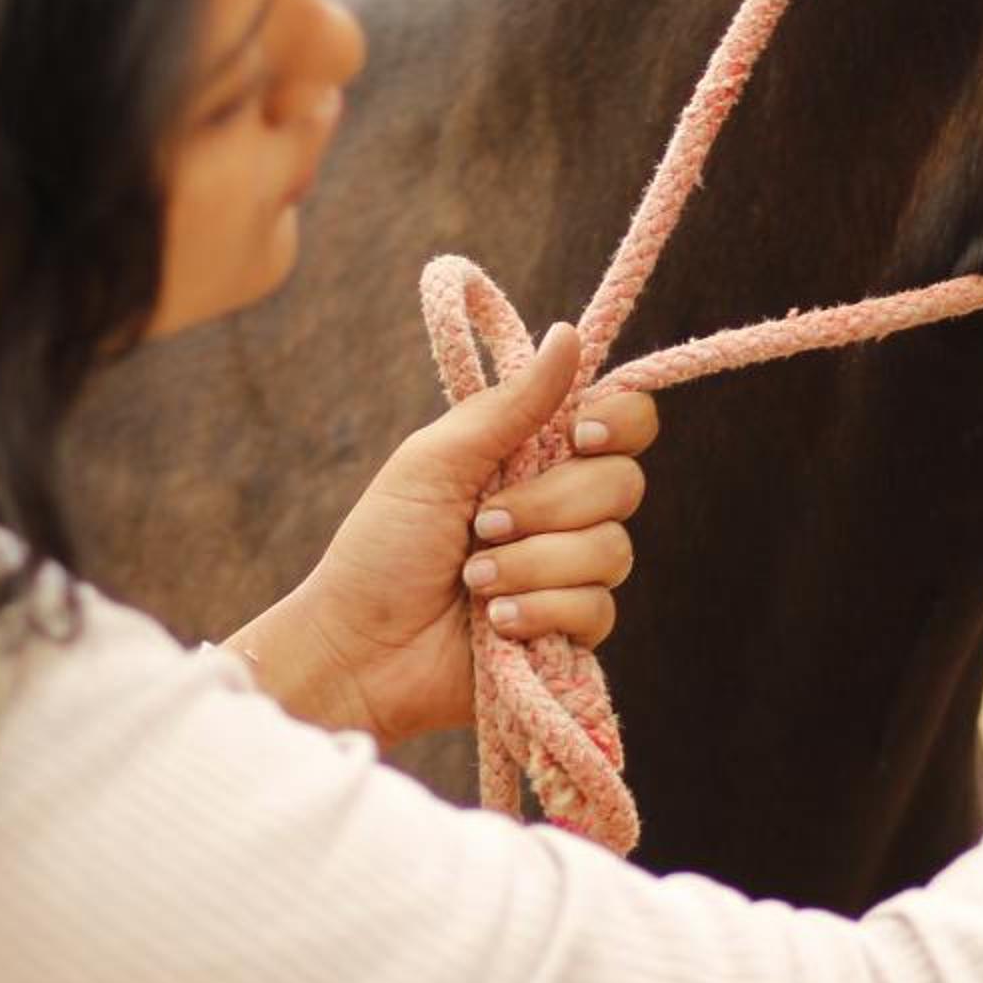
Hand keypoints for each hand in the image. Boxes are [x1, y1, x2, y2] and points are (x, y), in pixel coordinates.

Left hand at [238, 325, 660, 744]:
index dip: (620, 421)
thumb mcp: (436, 462)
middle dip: (549, 506)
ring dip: (532, 564)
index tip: (580, 433)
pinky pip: (598, 609)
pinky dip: (540, 609)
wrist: (359, 648)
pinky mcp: (570, 631)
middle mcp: (563, 509)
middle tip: (482, 524)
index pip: (623, 423)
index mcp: (535, 456)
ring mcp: (570, 572)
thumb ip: (510, 405)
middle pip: (623, 484)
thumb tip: (570, 334)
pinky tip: (495, 621)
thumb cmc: (382, 547)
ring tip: (472, 581)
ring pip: (612, 551)